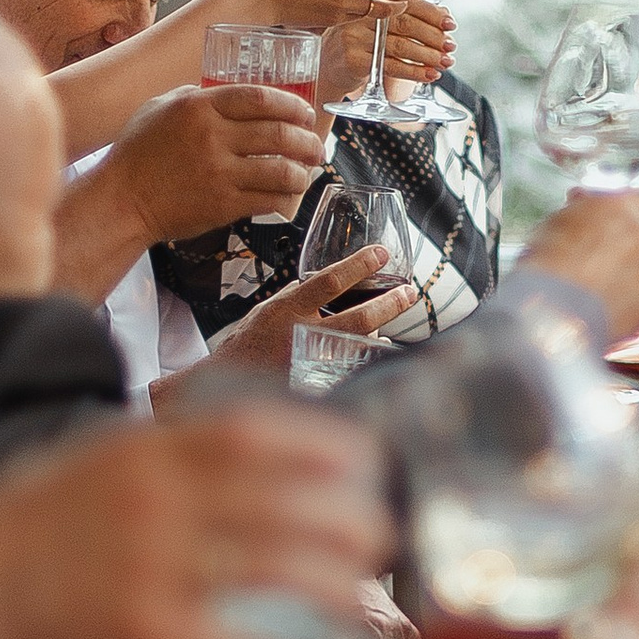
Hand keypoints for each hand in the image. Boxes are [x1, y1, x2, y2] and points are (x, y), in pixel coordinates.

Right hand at [0, 408, 389, 638]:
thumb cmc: (34, 517)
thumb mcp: (101, 451)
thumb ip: (174, 446)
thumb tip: (262, 443)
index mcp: (149, 448)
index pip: (261, 433)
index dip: (329, 449)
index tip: (368, 465)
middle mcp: (157, 500)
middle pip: (286, 504)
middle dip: (352, 523)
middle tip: (380, 539)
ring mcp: (150, 566)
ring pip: (274, 572)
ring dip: (335, 588)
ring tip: (363, 599)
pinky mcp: (139, 632)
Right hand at [103, 81, 323, 247]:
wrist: (121, 200)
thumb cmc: (136, 154)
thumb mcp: (159, 108)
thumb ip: (194, 97)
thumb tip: (226, 95)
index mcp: (199, 107)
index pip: (260, 97)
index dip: (291, 104)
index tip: (305, 113)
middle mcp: (212, 137)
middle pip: (279, 133)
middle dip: (308, 139)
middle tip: (316, 145)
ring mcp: (219, 173)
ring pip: (281, 169)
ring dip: (303, 171)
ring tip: (308, 171)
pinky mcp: (222, 205)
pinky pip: (268, 199)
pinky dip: (286, 197)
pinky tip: (290, 195)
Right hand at [203, 245, 419, 369]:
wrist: (230, 381)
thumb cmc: (250, 341)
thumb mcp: (270, 308)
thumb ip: (301, 297)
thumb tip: (335, 283)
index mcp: (287, 310)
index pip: (328, 282)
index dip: (358, 266)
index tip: (381, 254)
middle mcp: (301, 336)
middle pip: (357, 319)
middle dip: (389, 304)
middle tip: (409, 292)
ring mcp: (312, 364)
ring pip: (361, 346)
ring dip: (382, 330)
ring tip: (397, 313)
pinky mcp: (318, 385)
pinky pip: (352, 369)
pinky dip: (367, 356)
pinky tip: (380, 348)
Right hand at [321, 0, 452, 101]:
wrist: (326, 69)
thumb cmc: (358, 46)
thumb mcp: (378, 27)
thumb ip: (405, 19)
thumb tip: (444, 16)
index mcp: (371, 2)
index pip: (407, 4)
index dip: (432, 13)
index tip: (451, 24)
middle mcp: (362, 16)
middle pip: (406, 24)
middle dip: (434, 36)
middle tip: (451, 46)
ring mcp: (355, 37)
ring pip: (401, 46)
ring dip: (428, 56)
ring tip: (445, 62)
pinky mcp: (354, 60)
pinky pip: (391, 66)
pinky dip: (414, 72)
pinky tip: (429, 75)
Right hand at [510, 191, 638, 342]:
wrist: (555, 316)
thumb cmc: (547, 273)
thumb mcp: (552, 226)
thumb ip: (577, 211)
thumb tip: (580, 208)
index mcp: (616, 204)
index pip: (626, 197)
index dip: (609, 212)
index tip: (597, 220)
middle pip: (636, 232)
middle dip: (618, 243)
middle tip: (591, 259)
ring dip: (626, 272)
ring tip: (594, 289)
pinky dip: (631, 298)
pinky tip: (605, 305)